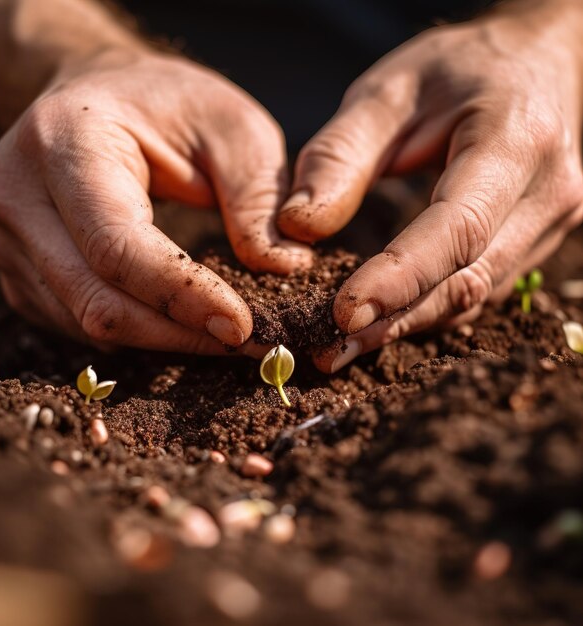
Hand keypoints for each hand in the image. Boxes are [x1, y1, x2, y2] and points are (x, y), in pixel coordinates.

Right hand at [0, 47, 311, 352]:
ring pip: (87, 322)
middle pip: (96, 301)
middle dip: (177, 334)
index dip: (182, 297)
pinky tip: (177, 320)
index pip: (117, 246)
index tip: (243, 327)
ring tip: (219, 330)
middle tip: (244, 341)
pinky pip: (77, 324)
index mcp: (64, 142)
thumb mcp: (232, 127)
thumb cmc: (170, 104)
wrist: (100, 98)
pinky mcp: (18, 271)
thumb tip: (285, 270)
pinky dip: (135, 333)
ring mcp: (6, 239)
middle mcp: (17, 195)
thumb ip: (257, 196)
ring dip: (161, 339)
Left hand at [277, 0, 582, 371]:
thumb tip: (297, 228)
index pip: (458, 229)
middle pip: (466, 278)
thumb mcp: (386, 92)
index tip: (342, 314)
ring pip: (472, 295)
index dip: (399, 278)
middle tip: (328, 349)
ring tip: (342, 347)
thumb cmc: (454, 69)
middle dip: (393, 320)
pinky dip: (425, 311)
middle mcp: (547, 192)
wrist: (528, 61)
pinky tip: (381, 324)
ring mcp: (549, 223)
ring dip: (405, 325)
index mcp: (516, 140)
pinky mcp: (533, 242)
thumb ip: (339, 156)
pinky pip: (476, 290)